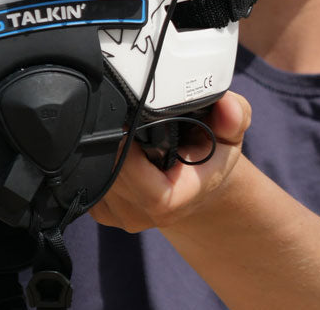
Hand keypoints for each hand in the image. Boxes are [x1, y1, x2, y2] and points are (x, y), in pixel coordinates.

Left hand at [89, 91, 251, 232]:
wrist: (195, 181)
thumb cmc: (210, 153)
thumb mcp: (229, 131)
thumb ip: (234, 116)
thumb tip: (228, 105)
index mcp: (176, 198)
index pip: (140, 184)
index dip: (127, 153)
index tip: (125, 119)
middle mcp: (146, 213)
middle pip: (110, 174)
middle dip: (110, 140)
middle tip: (116, 110)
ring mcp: (121, 215)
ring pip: (94, 176)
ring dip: (100, 147)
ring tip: (116, 124)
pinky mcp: (102, 211)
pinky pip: (85, 179)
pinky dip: (92, 157)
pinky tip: (110, 142)